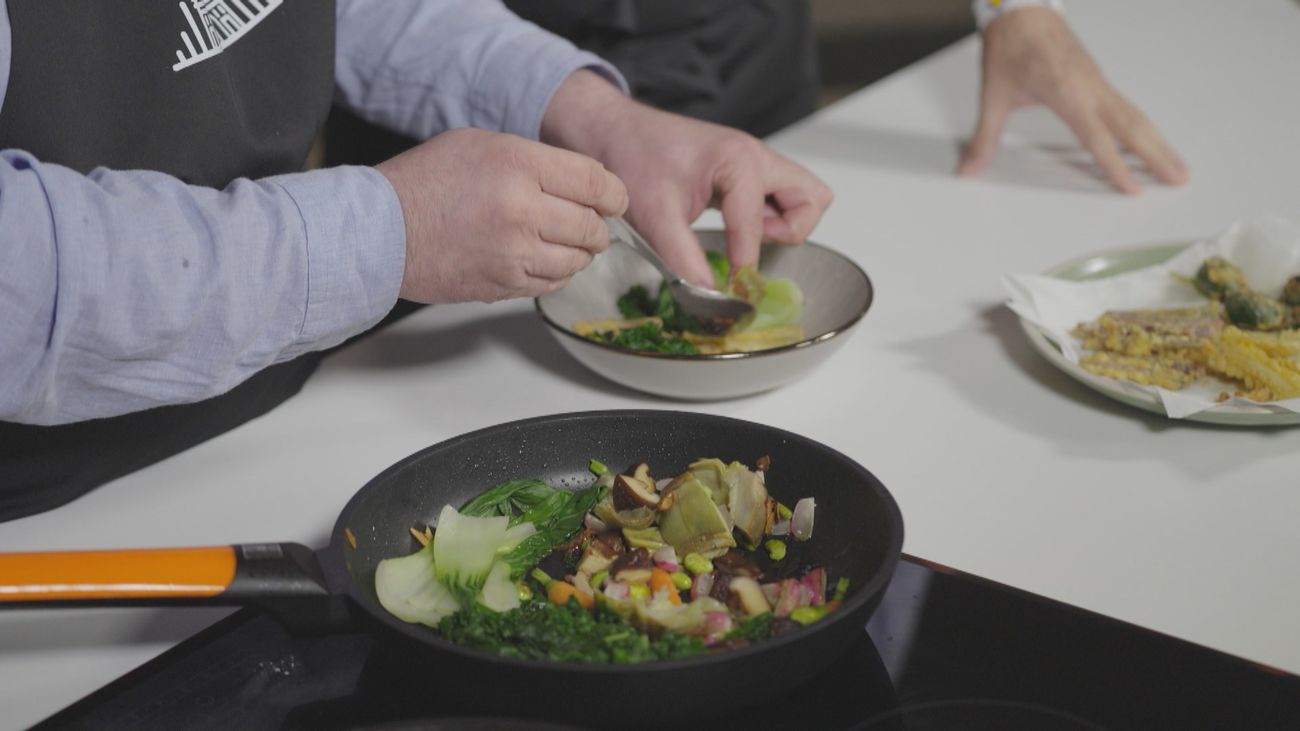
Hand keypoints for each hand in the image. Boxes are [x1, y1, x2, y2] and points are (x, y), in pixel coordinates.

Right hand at [377, 128, 627, 302]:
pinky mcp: (505, 284)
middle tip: (589, 224)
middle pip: (592, 225)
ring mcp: (514, 252)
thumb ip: (535, 161)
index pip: (596, 182)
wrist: (379, 232)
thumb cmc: (425, 183)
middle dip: (598, 226)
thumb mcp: (482, 145)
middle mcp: (522, 209)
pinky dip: (556, 273)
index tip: (614, 201)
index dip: (614, 195)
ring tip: (562, 242)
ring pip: (578, 259)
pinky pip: (553, 283)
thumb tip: (581, 184)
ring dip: (578, 253)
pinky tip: (540, 259)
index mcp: (519, 164)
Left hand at [542, 71, 832, 287]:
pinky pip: (780, 197)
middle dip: (790, 231)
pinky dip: (768, 218)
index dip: (746, 262)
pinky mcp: (744, 171)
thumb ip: (683, 258)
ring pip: (803, 197)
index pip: (758, 224)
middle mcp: (756, 156)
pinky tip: (731, 227)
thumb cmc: (633, 159)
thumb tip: (709, 296)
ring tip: (740, 236)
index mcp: (739, 161)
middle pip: (812, 199)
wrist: (614, 131)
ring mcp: (754, 161)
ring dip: (783, 224)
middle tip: (751, 245)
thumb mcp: (654, 216)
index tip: (731, 289)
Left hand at [959, 7, 1187, 193]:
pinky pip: (1126, 106)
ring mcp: (1098, 81)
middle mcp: (1091, 88)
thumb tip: (968, 170)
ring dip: (1159, 142)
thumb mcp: (992, 95)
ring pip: (1135, 116)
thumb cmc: (1009, 47)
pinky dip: (1143, 126)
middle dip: (1157, 155)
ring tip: (1178, 167)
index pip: (1097, 138)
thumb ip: (984, 137)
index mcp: (1067, 94)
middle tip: (1181, 180)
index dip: (1115, 166)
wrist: (1021, 8)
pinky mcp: (1097, 78)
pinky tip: (1151, 140)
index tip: (1134, 189)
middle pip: (1132, 127)